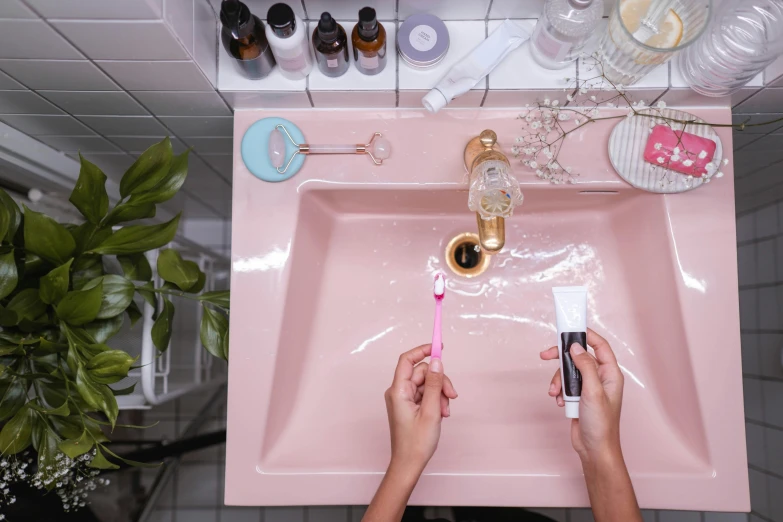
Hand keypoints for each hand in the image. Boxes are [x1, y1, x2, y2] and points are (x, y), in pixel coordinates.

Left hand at [384, 344, 457, 475]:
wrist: (409, 464)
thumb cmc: (416, 443)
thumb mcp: (431, 411)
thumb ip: (433, 384)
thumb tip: (436, 362)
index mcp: (398, 390)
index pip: (407, 360)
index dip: (422, 350)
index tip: (439, 347)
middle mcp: (398, 392)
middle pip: (422, 372)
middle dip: (439, 381)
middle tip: (451, 396)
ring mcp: (403, 399)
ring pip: (426, 384)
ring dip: (439, 394)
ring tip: (445, 411)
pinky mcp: (409, 406)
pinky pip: (425, 394)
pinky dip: (435, 401)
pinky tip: (442, 414)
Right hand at [540, 328, 624, 462]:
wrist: (594, 449)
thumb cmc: (600, 424)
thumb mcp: (593, 391)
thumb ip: (584, 366)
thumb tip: (575, 347)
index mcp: (610, 374)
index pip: (600, 346)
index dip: (586, 335)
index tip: (569, 330)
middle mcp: (600, 378)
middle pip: (579, 357)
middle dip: (561, 358)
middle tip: (546, 355)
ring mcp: (589, 387)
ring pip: (568, 372)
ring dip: (558, 380)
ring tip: (555, 393)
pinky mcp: (578, 397)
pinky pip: (564, 385)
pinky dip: (559, 391)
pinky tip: (559, 401)